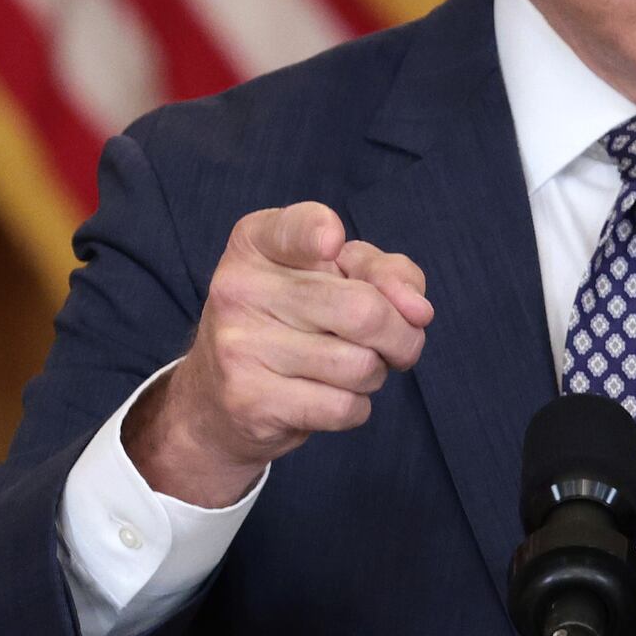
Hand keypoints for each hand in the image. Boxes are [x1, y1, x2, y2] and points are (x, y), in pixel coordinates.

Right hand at [127, 203, 432, 504]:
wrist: (217, 397)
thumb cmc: (293, 322)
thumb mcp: (335, 277)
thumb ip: (385, 273)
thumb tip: (418, 310)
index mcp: (255, 243)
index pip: (298, 228)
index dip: (322, 233)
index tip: (332, 243)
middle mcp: (239, 288)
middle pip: (363, 310)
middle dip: (401, 335)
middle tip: (395, 343)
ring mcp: (239, 347)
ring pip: (360, 365)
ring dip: (374, 374)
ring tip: (347, 368)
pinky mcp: (250, 401)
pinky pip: (344, 407)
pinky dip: (355, 407)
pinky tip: (327, 397)